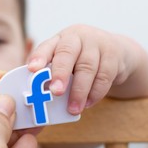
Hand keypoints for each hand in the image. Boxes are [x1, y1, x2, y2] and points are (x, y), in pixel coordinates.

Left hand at [28, 24, 147, 114]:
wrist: (116, 52)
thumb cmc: (81, 61)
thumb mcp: (66, 62)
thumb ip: (53, 74)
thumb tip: (38, 96)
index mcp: (59, 40)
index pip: (46, 46)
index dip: (39, 57)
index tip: (32, 69)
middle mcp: (77, 38)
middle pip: (67, 53)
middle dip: (60, 74)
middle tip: (56, 92)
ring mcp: (97, 44)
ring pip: (87, 67)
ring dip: (79, 91)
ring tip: (73, 109)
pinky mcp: (113, 54)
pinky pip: (104, 76)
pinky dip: (95, 92)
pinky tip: (88, 103)